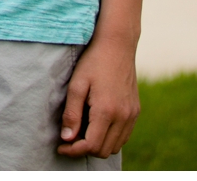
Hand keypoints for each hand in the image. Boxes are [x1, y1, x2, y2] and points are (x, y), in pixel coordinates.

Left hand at [58, 38, 139, 155]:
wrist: (117, 46)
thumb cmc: (92, 62)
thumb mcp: (76, 85)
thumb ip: (71, 113)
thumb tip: (67, 138)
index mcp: (107, 111)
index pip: (91, 145)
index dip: (74, 150)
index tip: (60, 146)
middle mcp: (123, 117)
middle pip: (104, 150)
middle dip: (84, 149)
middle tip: (68, 139)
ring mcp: (132, 115)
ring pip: (115, 146)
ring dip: (98, 145)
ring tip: (81, 132)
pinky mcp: (135, 112)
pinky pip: (124, 136)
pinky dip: (110, 138)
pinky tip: (96, 126)